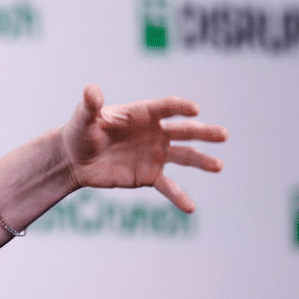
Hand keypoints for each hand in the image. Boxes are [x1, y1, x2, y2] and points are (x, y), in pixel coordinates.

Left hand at [60, 84, 227, 212]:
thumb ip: (90, 105)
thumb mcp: (83, 118)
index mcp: (141, 114)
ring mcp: (154, 154)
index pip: (165, 108)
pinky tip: (191, 208)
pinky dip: (179, 197)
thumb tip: (92, 90)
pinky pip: (168, 186)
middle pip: (183, 130)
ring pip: (184, 156)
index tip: (194, 110)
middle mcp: (154, 133)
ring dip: (202, 161)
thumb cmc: (79, 132)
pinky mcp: (148, 175)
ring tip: (219, 166)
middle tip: (224, 135)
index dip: (180, 107)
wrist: (74, 159)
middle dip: (204, 132)